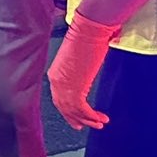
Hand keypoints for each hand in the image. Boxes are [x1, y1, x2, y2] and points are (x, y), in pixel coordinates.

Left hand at [49, 12, 116, 129]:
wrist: (90, 30)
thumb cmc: (87, 37)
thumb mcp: (80, 58)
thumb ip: (80, 69)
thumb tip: (86, 74)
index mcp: (55, 73)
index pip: (58, 97)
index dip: (66, 110)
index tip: (75, 118)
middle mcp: (56, 80)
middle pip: (63, 106)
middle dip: (74, 118)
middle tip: (83, 127)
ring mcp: (64, 84)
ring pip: (72, 110)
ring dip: (87, 120)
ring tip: (99, 124)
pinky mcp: (75, 87)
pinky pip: (81, 108)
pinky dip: (91, 116)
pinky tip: (100, 119)